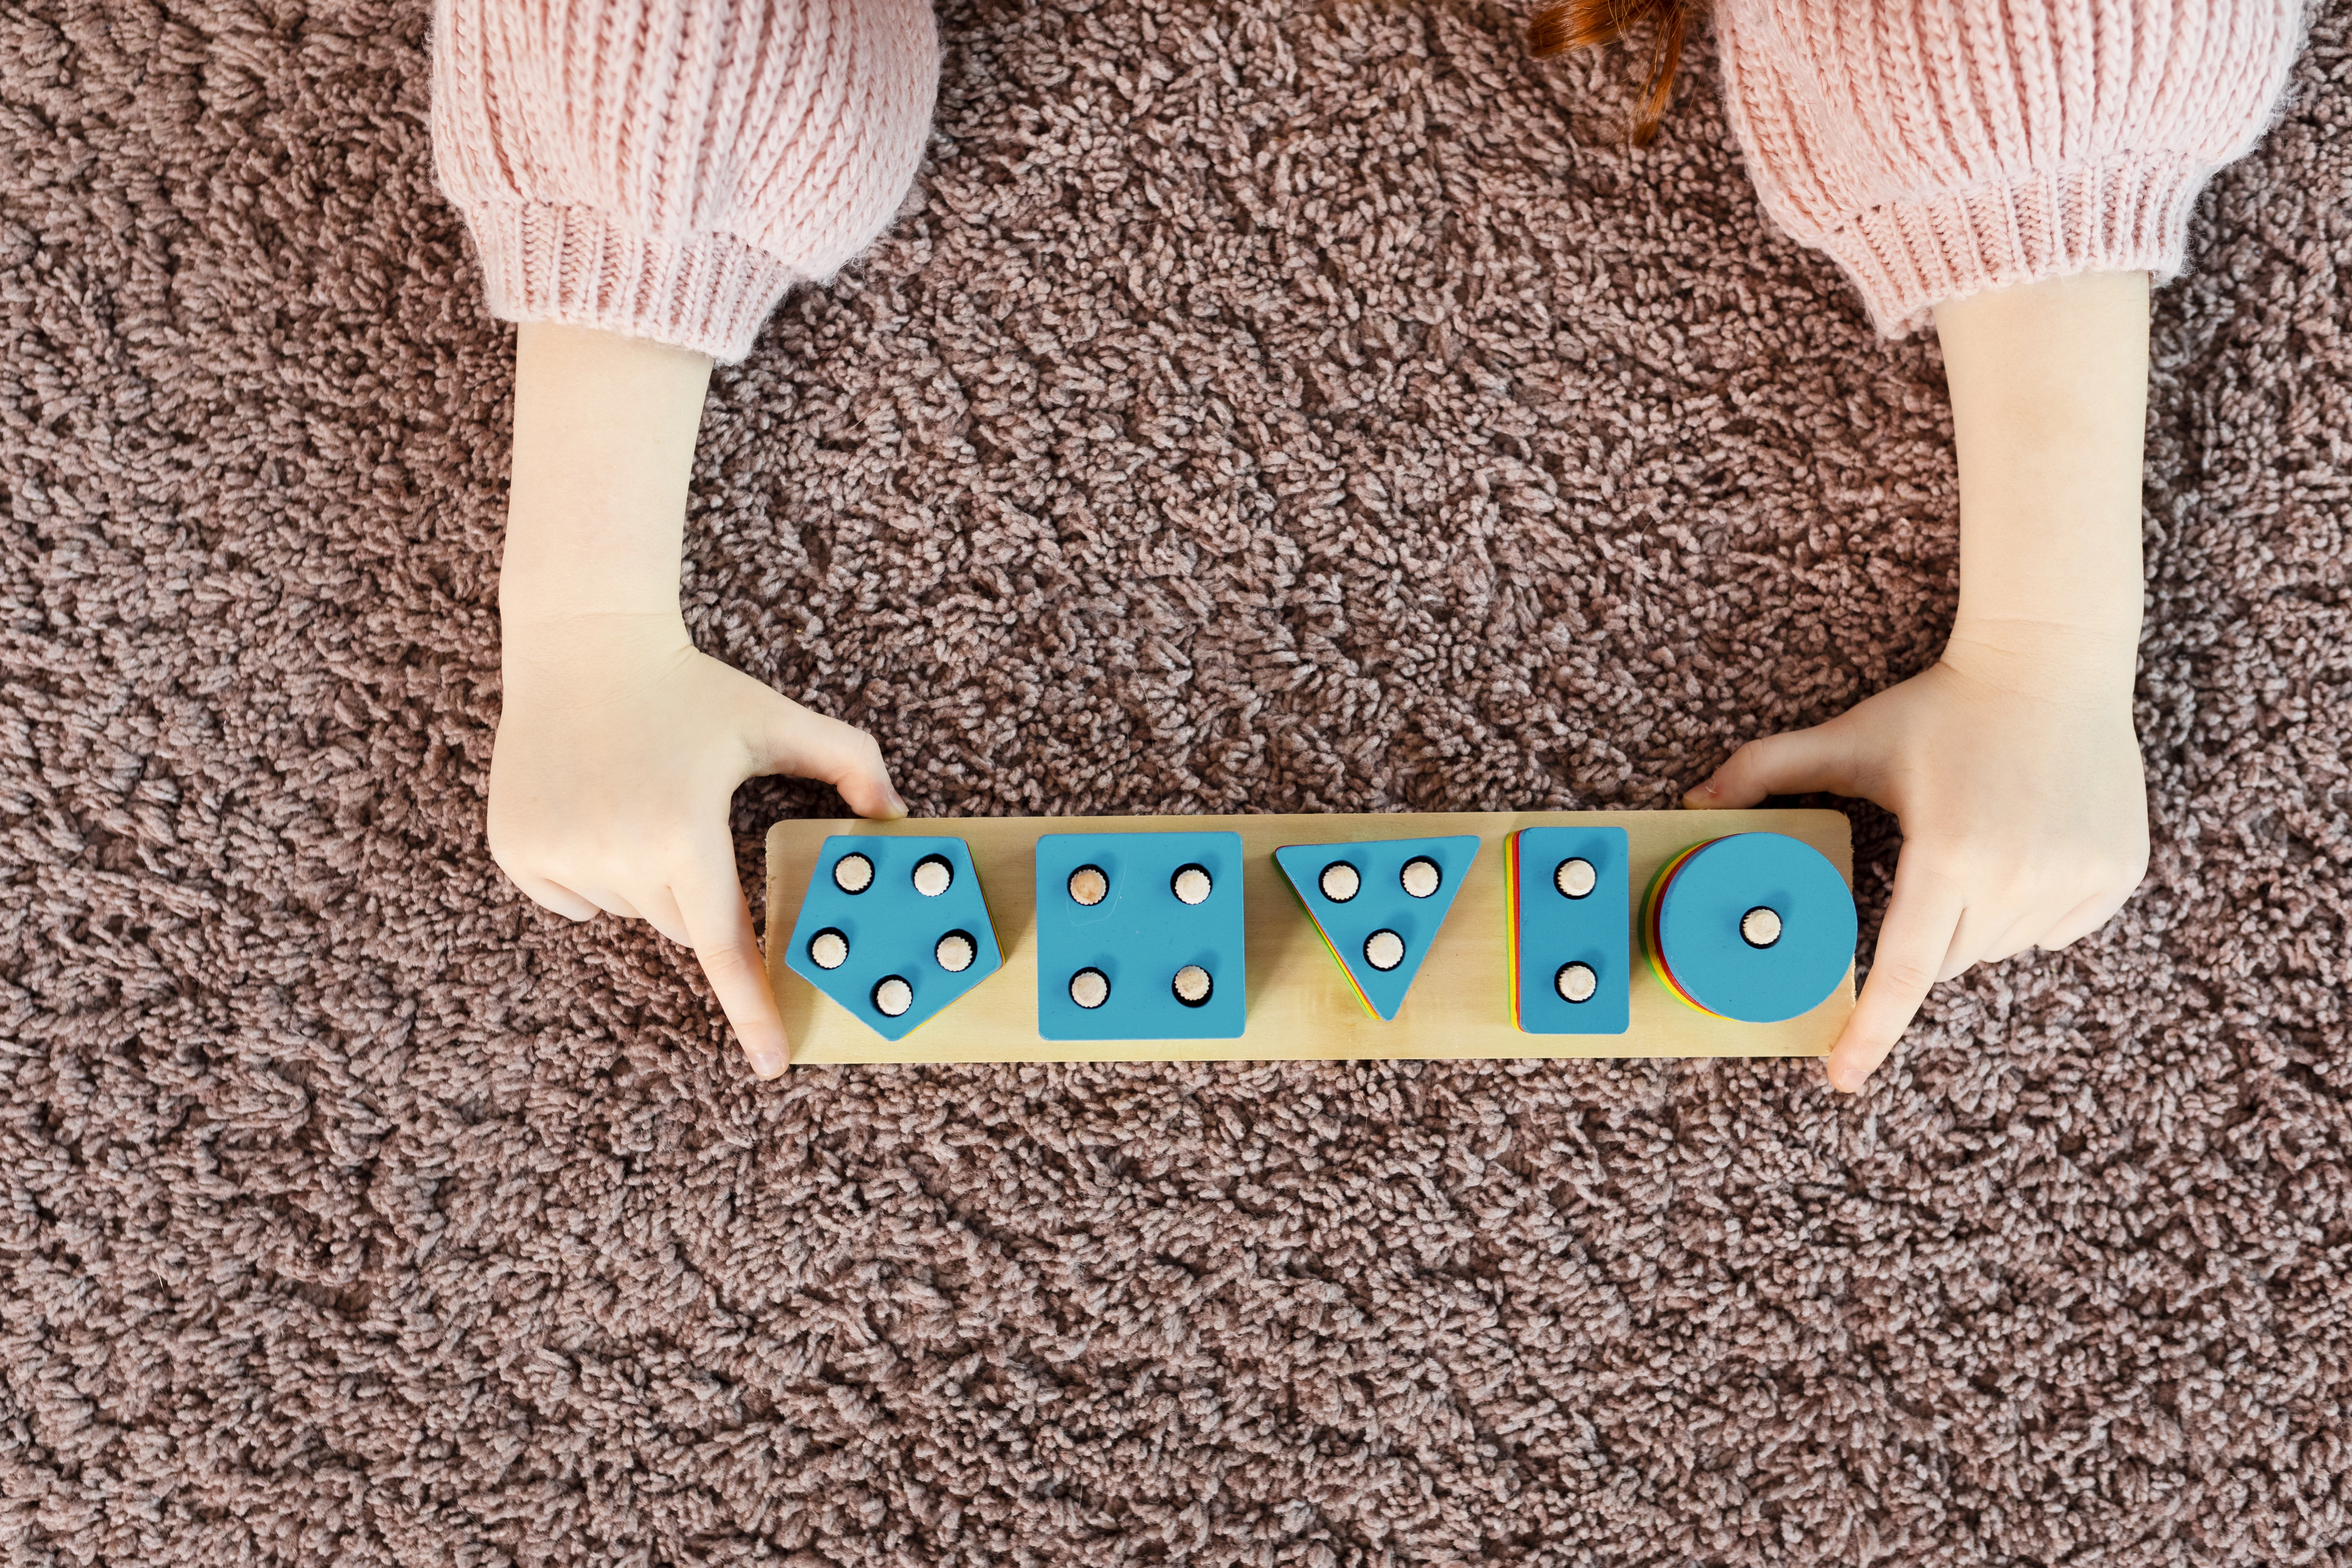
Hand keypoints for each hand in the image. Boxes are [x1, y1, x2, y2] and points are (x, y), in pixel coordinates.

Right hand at [489, 613, 905, 1076]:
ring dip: (640, 873)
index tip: (773, 1066)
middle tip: (682, 812)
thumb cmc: (689, 686)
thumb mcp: (775, 719)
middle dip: (693, 885)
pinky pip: (570, 898)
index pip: (726, 950)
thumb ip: (852, 763)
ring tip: (633, 796)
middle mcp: (617, 853)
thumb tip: (898, 818)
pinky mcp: (515, 850)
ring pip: (625, 909)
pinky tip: (590, 804)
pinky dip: (588, 869)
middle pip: (679, 924)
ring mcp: (557, 854)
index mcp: (684, 834)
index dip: (753, 1011)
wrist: (582, 642)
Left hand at [1686, 638, 2147, 1091]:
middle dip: (1926, 932)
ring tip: (1981, 842)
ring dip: (1978, 921)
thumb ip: (1765, 769)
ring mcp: (2075, 877)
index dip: (1869, 1032)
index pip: (1902, 972)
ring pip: (2001, 949)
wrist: (2052, 662)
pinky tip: (2027, 845)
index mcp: (1949, 854)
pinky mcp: (2117, 872)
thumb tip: (1691, 799)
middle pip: (1949, 960)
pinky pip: (2057, 931)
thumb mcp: (1852, 738)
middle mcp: (2017, 876)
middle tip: (1931, 863)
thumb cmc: (1943, 706)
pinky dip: (2032, 910)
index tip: (1841, 1079)